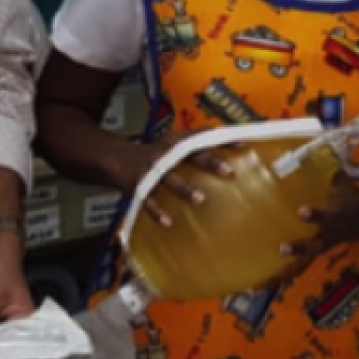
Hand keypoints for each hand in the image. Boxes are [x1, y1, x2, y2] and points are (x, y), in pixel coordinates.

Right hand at [110, 135, 234, 226]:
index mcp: (176, 142)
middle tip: (229, 172)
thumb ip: (196, 145)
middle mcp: (165, 153)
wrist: (116, 159)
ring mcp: (151, 170)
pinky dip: (157, 212)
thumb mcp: (173, 145)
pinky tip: (168, 222)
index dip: (222, 139)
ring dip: (185, 188)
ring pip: (170, 178)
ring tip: (201, 199)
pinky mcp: (138, 186)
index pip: (202, 137)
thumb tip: (232, 145)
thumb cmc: (153, 155)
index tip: (242, 144)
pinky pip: (148, 200)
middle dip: (209, 162)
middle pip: (189, 154)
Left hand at [280, 171, 358, 265]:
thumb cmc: (356, 199)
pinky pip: (316, 250)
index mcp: (339, 213)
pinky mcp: (331, 245)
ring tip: (281, 249)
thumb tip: (322, 153)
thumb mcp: (347, 185)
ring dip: (299, 251)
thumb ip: (333, 174)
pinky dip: (302, 251)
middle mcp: (334, 230)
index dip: (316, 215)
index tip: (300, 212)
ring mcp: (333, 240)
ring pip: (316, 250)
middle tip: (282, 247)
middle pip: (318, 242)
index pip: (328, 215)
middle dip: (301, 245)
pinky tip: (286, 251)